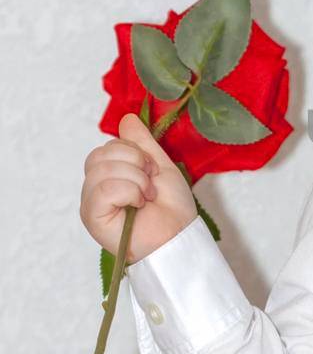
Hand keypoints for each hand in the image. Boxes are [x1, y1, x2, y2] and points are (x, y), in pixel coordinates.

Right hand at [80, 112, 197, 264]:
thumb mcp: (159, 165)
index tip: (154, 171)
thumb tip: (126, 118)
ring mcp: (91, 203)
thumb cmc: (171, 207)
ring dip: (136, 180)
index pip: (108, 146)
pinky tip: (138, 204)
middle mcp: (95, 188)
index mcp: (109, 176)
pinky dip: (128, 191)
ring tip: (146, 197)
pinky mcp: (92, 217)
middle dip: (136, 163)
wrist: (179, 235)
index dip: (135, 152)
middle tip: (151, 184)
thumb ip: (142, 143)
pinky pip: (103, 189)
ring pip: (103, 169)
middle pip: (101, 154)